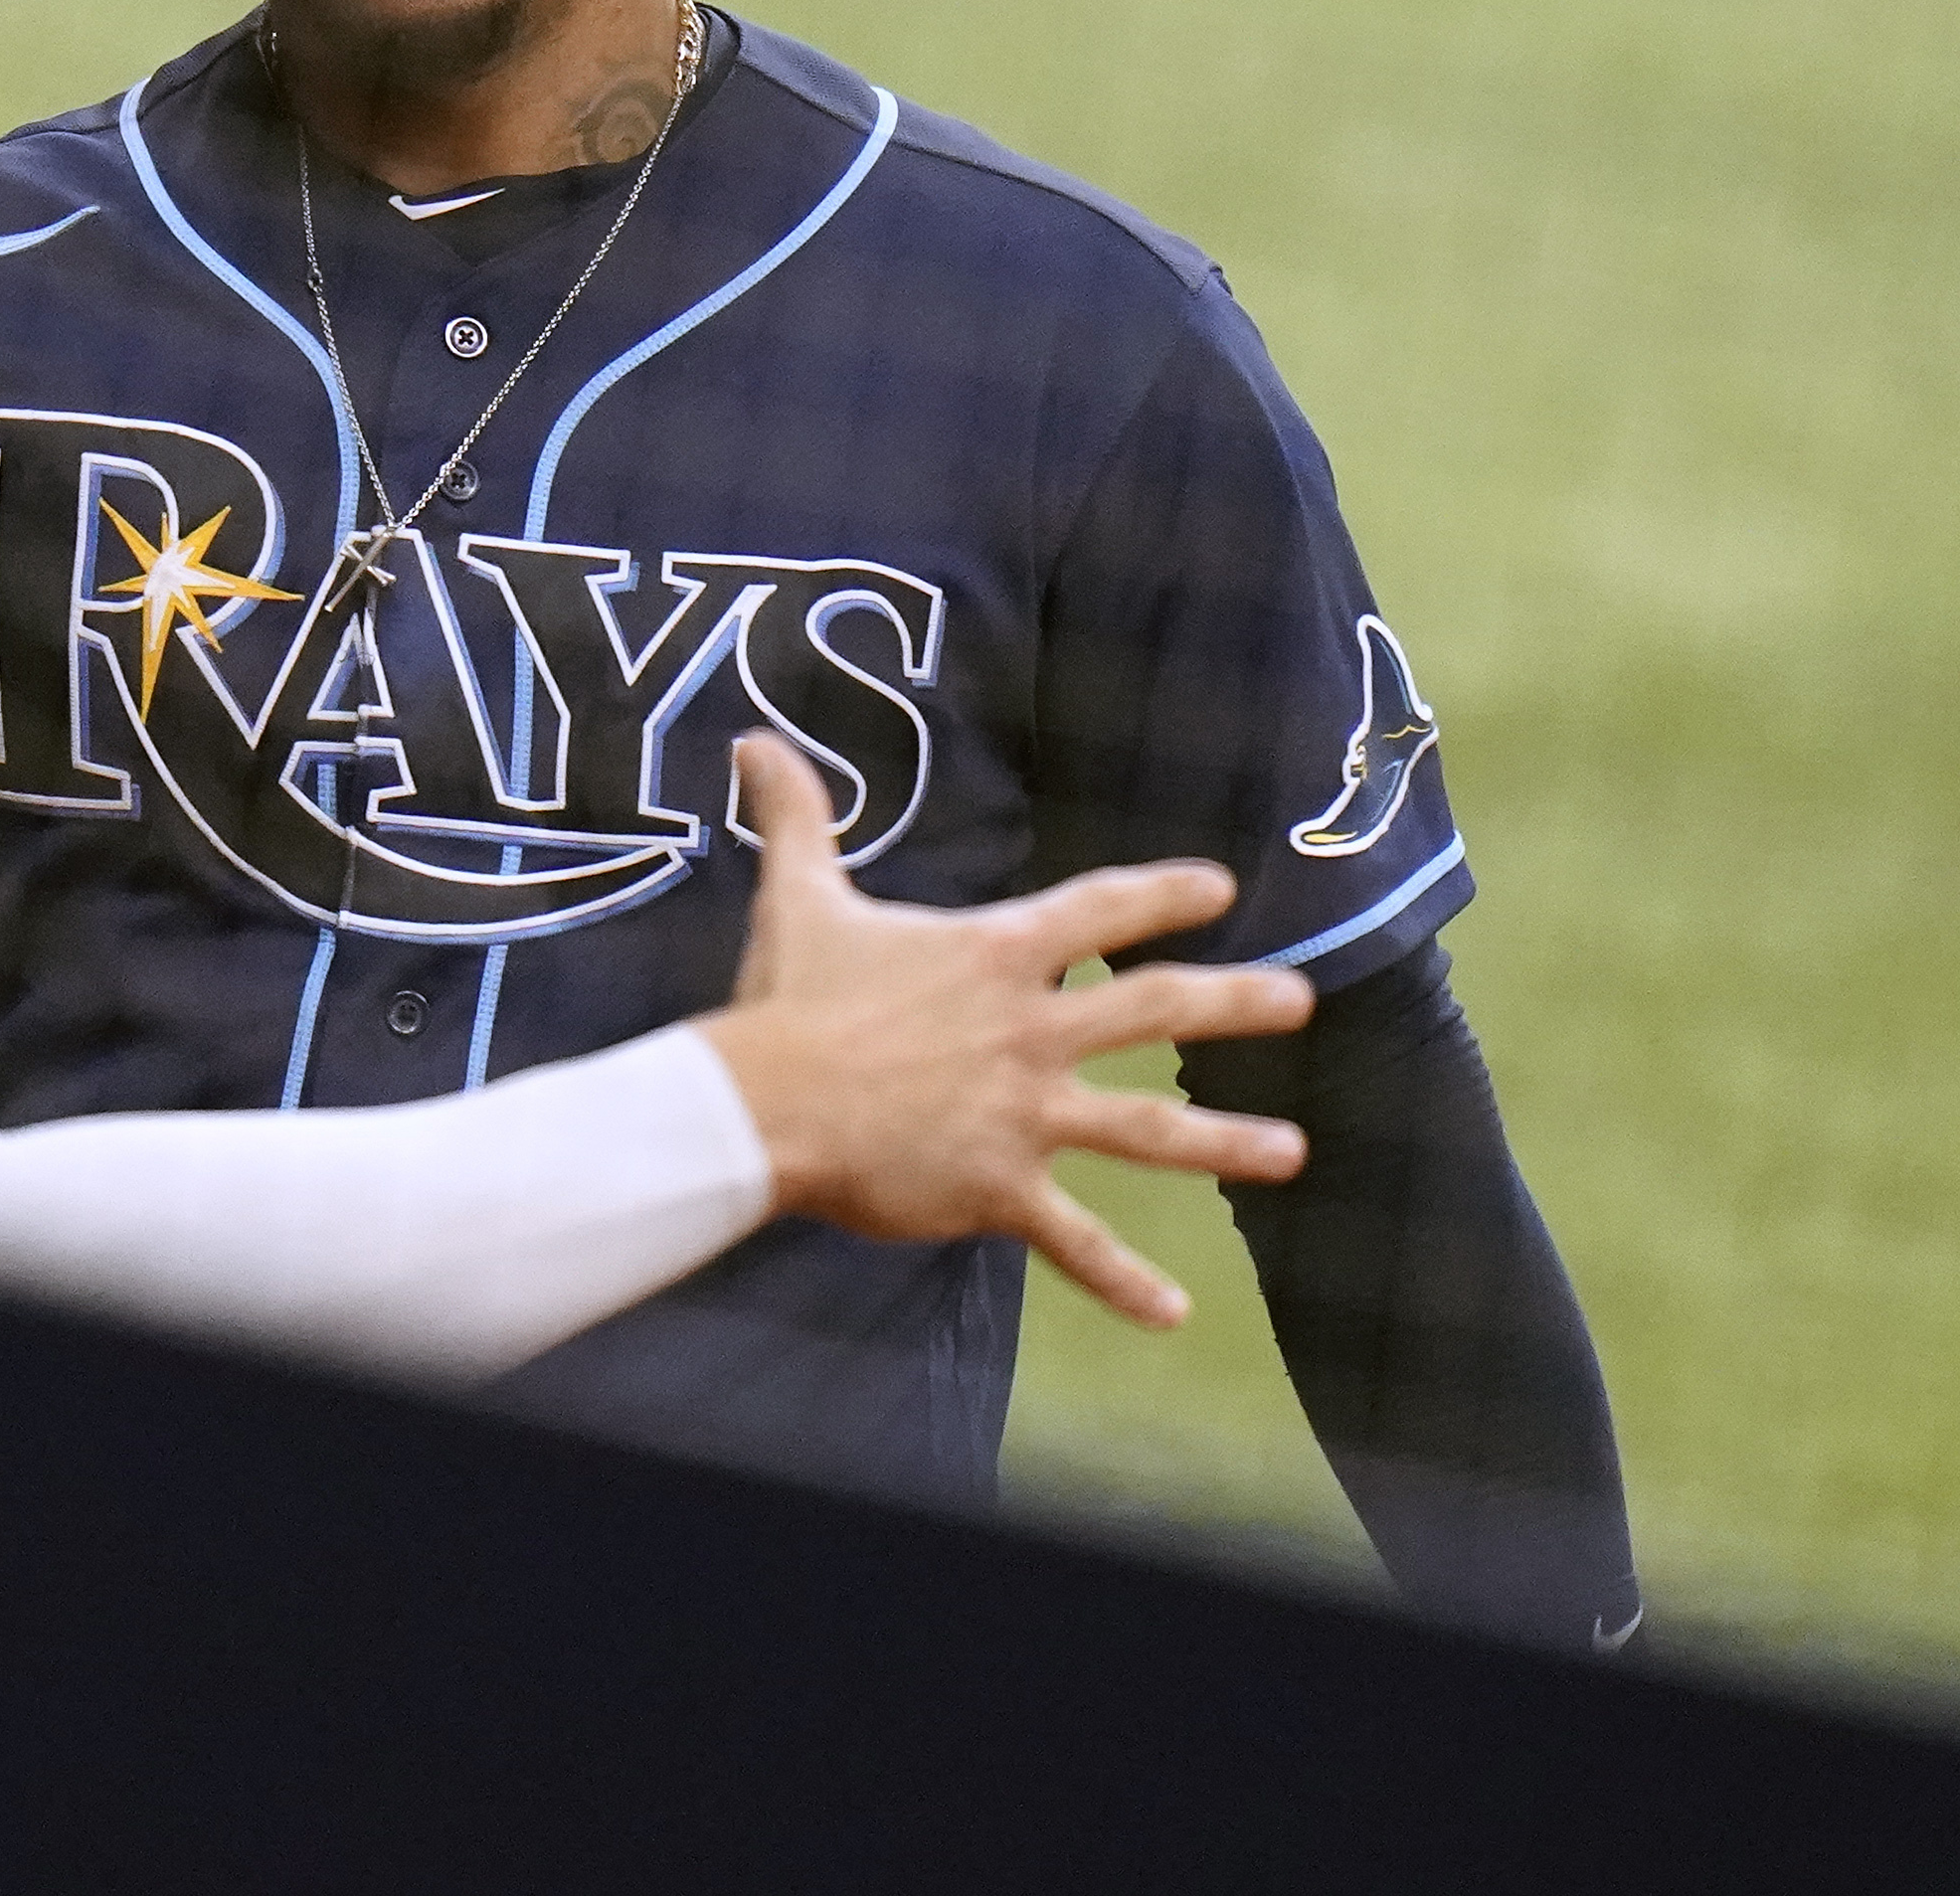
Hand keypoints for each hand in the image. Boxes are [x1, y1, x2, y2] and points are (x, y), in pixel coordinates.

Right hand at [698, 733, 1311, 1328]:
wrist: (765, 1104)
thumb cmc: (786, 997)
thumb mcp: (800, 895)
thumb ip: (796, 816)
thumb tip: (750, 737)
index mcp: (994, 956)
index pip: (1098, 911)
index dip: (1161, 895)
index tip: (1219, 890)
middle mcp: (1030, 1031)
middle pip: (1154, 1008)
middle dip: (1235, 1001)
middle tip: (1301, 1000)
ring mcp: (1025, 1114)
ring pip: (1146, 1129)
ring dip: (1225, 1141)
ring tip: (1293, 1153)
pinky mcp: (1000, 1187)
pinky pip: (1074, 1240)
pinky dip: (1122, 1282)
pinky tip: (1173, 1314)